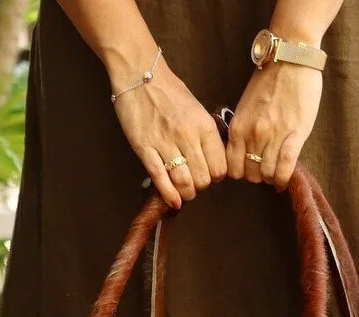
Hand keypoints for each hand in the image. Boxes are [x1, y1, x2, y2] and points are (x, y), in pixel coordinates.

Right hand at [112, 59, 226, 207]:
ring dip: (186, 193)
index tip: (209, 175)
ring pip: (184, 182)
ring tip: (184, 192)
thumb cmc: (169, 92)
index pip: (219, 167)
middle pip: (203, 179)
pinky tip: (173, 202)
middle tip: (194, 183)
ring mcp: (165, 142)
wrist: (139, 73)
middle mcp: (187, 135)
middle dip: (200, 186)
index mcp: (204, 126)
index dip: (216, 176)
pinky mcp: (145, 147)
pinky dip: (169, 195)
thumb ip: (206, 136)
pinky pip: (160, 178)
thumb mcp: (197, 110)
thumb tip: (213, 162)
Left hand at [227, 62, 322, 189]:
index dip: (240, 173)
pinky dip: (283, 179)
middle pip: (250, 174)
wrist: (290, 57)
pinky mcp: (294, 135)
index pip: (232, 167)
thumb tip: (245, 151)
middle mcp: (253, 135)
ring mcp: (274, 136)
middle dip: (256, 176)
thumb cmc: (269, 79)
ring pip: (267, 174)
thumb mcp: (246, 106)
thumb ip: (244, 129)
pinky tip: (282, 182)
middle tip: (263, 170)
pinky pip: (285, 167)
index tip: (248, 169)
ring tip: (275, 172)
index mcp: (238, 127)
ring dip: (271, 177)